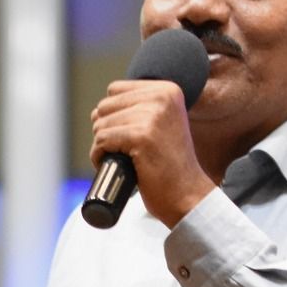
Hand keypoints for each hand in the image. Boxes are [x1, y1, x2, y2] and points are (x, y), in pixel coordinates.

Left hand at [90, 78, 215, 227]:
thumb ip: (140, 108)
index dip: (113, 115)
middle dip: (106, 130)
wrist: (188, 196)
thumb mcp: (163, 124)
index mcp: (168, 90)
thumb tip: (98, 110)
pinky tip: (113, 166)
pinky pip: (101, 140)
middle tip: (124, 151)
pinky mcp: (141, 136)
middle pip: (105, 106)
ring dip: (102, 145)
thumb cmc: (170, 167)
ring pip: (100, 123)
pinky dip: (99, 156)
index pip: (115, 89)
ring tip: (122, 160)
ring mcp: (152, 116)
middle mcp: (162, 97)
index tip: (127, 136)